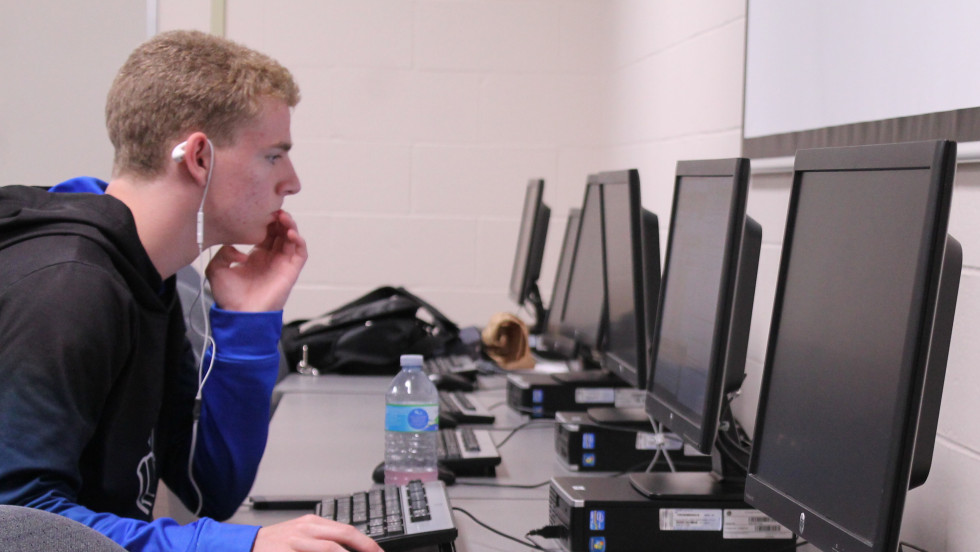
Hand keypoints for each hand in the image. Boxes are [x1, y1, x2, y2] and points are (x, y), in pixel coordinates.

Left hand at [206, 210, 307, 311]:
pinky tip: (291, 233)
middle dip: (279, 219)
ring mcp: (282, 264)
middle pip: (281, 232)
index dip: (266, 220)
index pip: (266, 232)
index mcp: (256, 256)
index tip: (261, 210)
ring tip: (284, 217)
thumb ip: (222, 253)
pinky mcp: (291, 271)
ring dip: (290, 226)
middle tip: (274, 209)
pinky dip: (299, 241)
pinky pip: (300, 253)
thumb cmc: (229, 297)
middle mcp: (271, 258)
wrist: (240, 314)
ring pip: (292, 239)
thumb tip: (236, 249)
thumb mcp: (216, 269)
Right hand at [252, 515, 383, 551]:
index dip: (365, 542)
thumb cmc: (274, 544)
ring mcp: (296, 542)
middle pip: (343, 536)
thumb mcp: (301, 534)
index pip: (346, 530)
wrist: (245, 546)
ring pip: (331, 549)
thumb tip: (349, 547)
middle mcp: (306, 530)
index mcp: (312, 523)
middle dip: (364, 547)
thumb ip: (324, 538)